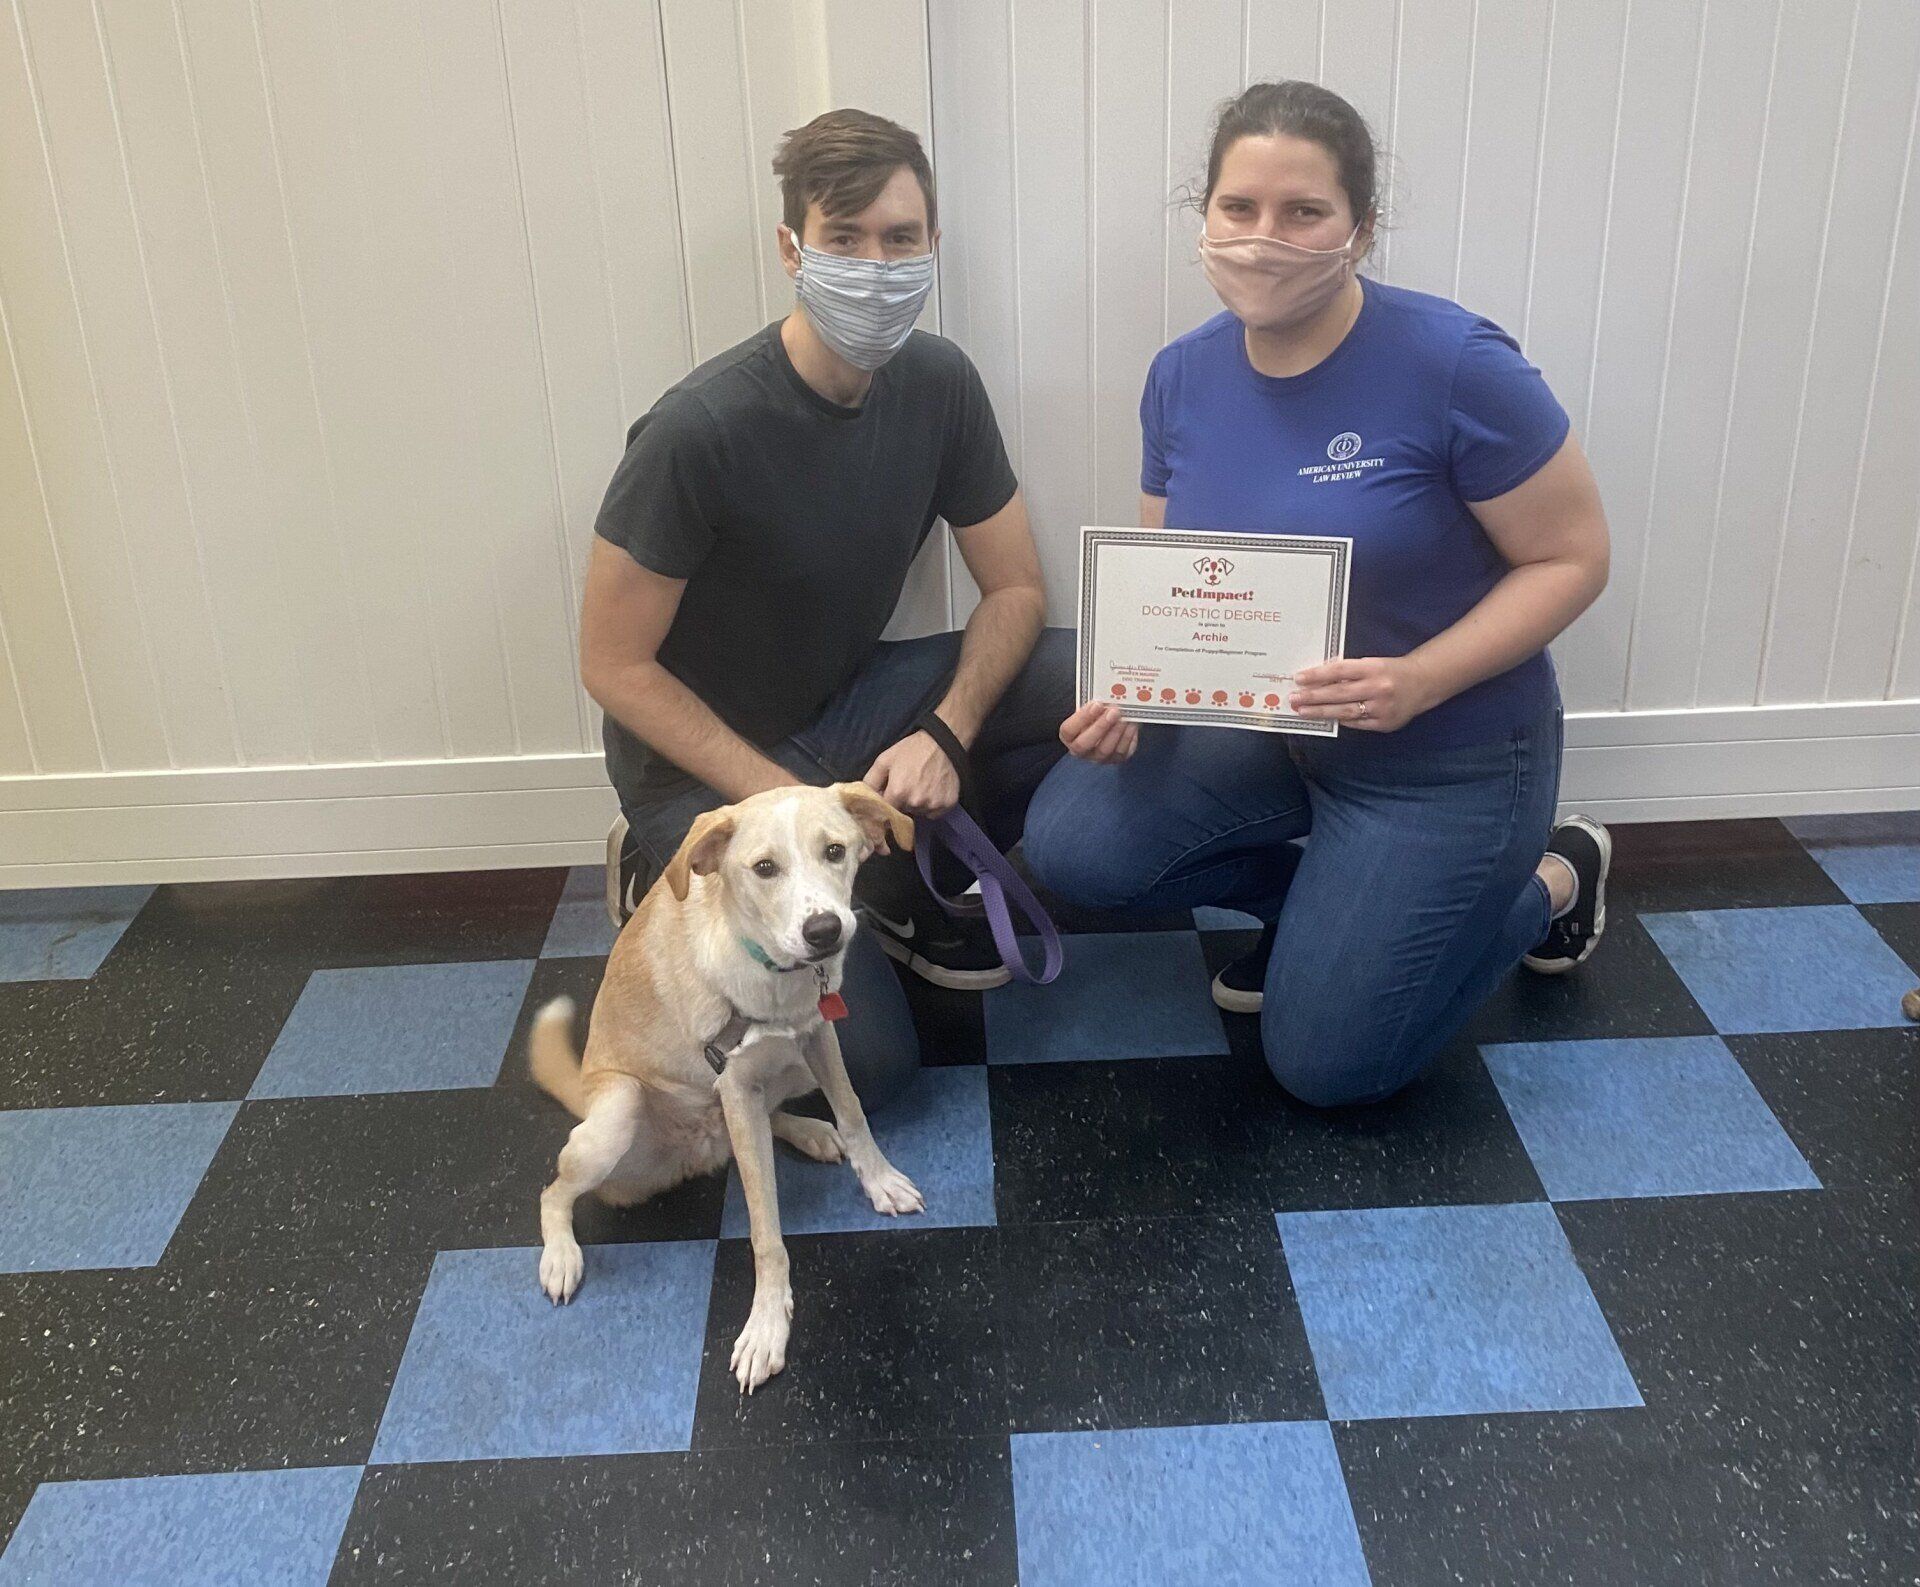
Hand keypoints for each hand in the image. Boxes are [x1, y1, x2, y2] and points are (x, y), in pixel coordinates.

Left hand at [862, 729, 960, 818]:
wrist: (943, 743)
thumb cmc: (911, 750)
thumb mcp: (885, 760)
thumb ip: (871, 781)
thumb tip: (865, 800)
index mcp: (898, 792)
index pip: (886, 812)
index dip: (886, 805)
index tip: (889, 797)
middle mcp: (916, 802)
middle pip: (903, 812)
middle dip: (902, 803)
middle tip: (907, 786)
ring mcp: (933, 805)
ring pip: (919, 813)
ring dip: (917, 805)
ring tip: (921, 786)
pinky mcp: (948, 805)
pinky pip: (934, 813)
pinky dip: (931, 806)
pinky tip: (933, 790)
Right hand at [1059, 700, 1138, 763]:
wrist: (1108, 725)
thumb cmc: (1096, 714)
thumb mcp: (1090, 708)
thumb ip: (1093, 705)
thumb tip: (1106, 698)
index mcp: (1069, 736)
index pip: (1069, 730)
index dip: (1082, 717)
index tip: (1096, 704)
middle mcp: (1081, 751)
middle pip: (1084, 744)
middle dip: (1100, 726)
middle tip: (1114, 711)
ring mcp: (1098, 758)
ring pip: (1105, 750)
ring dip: (1116, 732)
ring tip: (1125, 717)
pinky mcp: (1116, 759)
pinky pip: (1122, 753)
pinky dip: (1128, 738)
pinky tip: (1132, 725)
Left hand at [1289, 656, 1437, 732]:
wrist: (1423, 684)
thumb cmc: (1390, 671)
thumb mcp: (1371, 664)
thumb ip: (1348, 671)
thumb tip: (1317, 679)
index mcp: (1373, 668)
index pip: (1339, 670)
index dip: (1317, 675)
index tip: (1298, 678)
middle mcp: (1378, 688)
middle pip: (1339, 693)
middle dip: (1313, 697)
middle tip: (1293, 698)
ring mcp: (1382, 708)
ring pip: (1345, 712)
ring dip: (1321, 712)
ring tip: (1302, 711)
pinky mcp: (1384, 724)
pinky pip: (1357, 723)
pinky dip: (1341, 720)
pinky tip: (1326, 718)